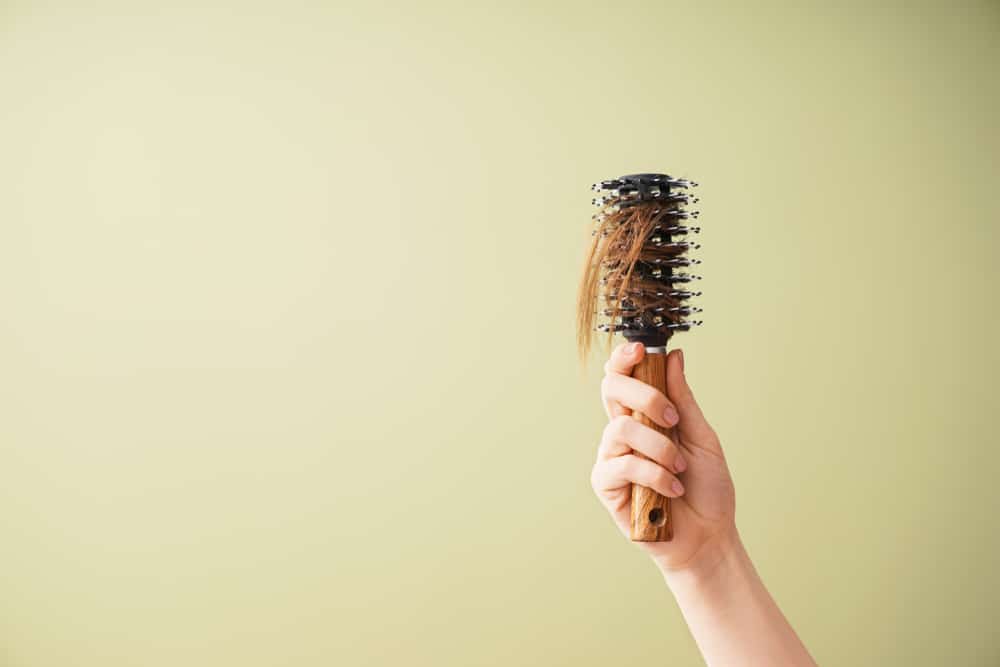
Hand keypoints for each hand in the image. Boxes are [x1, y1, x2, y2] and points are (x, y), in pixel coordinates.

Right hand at [590, 342, 736, 572]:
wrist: (708, 537)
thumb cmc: (706, 489)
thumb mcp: (702, 436)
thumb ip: (683, 399)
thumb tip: (674, 356)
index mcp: (643, 416)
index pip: (623, 377)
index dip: (624, 358)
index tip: (640, 349)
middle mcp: (623, 432)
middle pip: (611, 390)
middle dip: (643, 396)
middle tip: (672, 418)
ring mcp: (611, 457)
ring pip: (620, 429)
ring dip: (658, 446)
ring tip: (679, 468)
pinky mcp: (606, 485)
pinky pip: (622, 465)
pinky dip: (653, 474)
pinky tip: (672, 490)